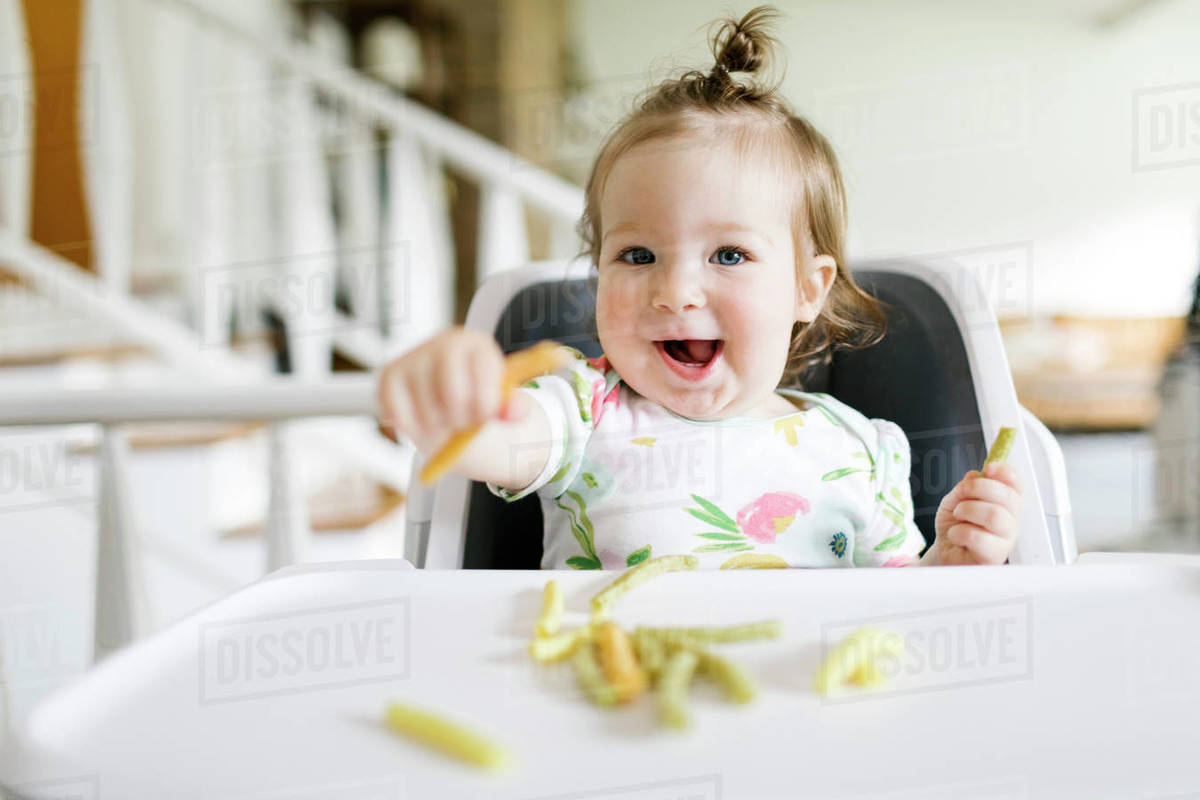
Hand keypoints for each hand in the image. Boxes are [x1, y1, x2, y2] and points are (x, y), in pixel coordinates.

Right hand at [376, 327, 511, 452]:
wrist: (446, 394)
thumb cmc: (477, 396)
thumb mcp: (501, 401)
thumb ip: (514, 407)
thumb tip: (515, 411)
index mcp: (477, 343)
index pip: (483, 375)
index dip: (486, 405)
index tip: (485, 418)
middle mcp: (443, 342)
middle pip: (453, 395)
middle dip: (462, 421)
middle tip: (465, 424)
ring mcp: (413, 357)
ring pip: (427, 411)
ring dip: (439, 430)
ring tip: (446, 422)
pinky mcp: (389, 375)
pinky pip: (399, 414)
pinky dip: (413, 428)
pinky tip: (424, 422)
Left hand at [930, 462, 1022, 564]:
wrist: (944, 553)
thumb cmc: (955, 527)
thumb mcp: (955, 500)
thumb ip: (965, 488)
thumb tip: (976, 475)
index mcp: (1004, 505)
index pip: (1017, 485)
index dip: (1006, 473)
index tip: (989, 467)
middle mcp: (1010, 522)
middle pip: (1008, 498)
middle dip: (979, 488)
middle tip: (962, 492)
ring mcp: (1004, 541)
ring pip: (994, 515)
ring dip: (967, 509)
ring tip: (957, 515)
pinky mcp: (993, 557)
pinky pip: (977, 537)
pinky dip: (958, 532)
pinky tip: (955, 536)